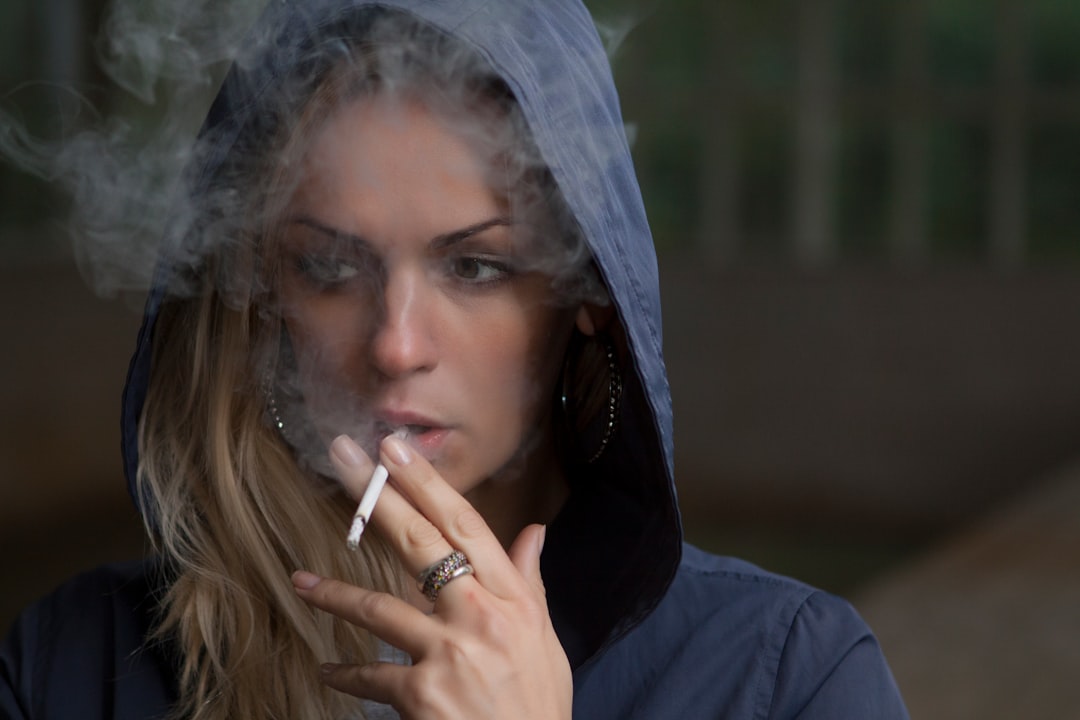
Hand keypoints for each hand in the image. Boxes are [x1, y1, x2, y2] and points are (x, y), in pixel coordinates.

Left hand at [291, 434, 572, 719]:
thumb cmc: (538, 702)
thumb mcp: (545, 637)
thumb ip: (530, 581)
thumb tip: (534, 533)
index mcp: (512, 597)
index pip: (465, 525)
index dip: (427, 483)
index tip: (396, 449)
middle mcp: (479, 616)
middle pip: (420, 543)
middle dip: (377, 497)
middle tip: (344, 460)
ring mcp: (448, 653)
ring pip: (379, 607)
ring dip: (334, 593)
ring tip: (300, 581)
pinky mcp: (421, 694)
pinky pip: (371, 675)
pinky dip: (346, 674)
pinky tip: (326, 671)